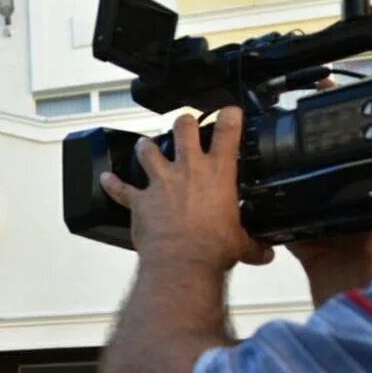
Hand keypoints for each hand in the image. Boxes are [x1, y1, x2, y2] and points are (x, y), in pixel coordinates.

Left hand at [99, 107, 272, 269]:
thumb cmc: (213, 249)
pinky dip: (112, 183)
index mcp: (218, 174)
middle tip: (185, 122)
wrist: (182, 261)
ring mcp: (161, 182)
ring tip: (145, 144)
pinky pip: (121, 189)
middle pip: (183, 131)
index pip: (227, 134)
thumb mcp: (241, 244)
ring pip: (149, 152)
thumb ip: (253, 245)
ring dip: (146, 146)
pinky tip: (106, 178)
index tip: (229, 111)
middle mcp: (188, 170)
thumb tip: (265, 253)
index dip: (229, 117)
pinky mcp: (140, 201)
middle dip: (184, 122)